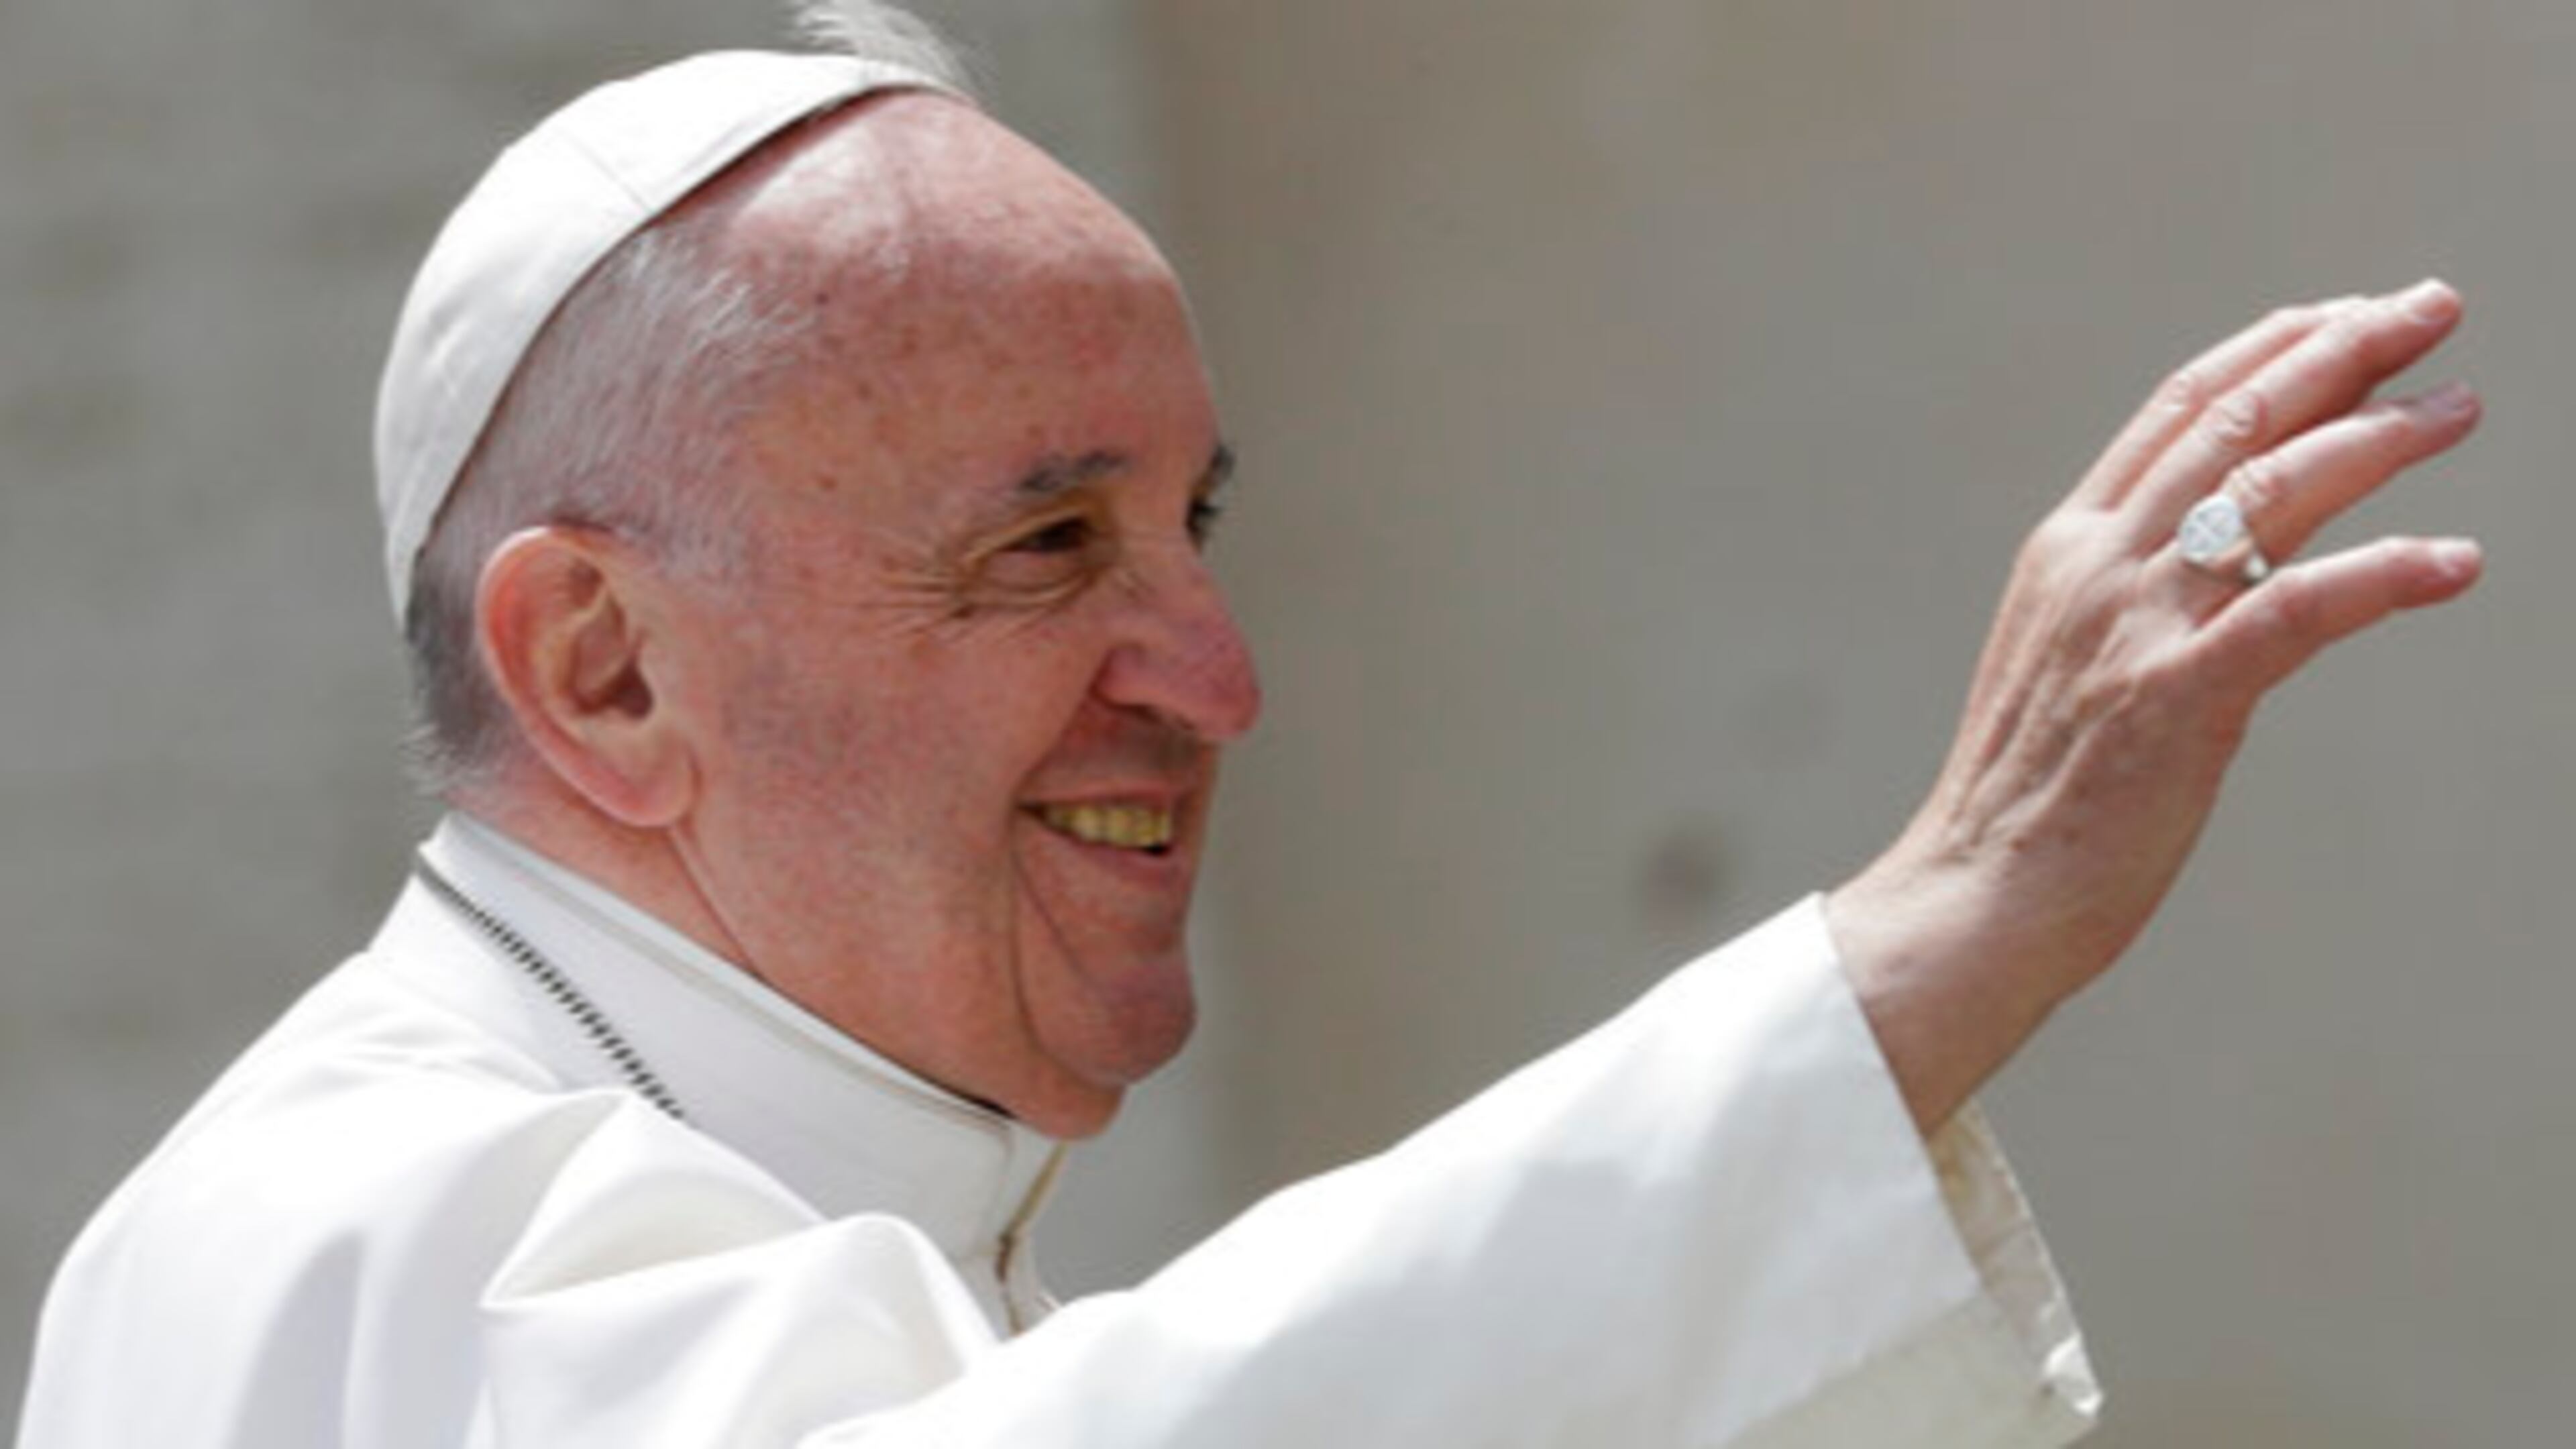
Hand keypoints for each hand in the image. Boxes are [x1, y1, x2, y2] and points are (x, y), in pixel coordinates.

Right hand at [1827, 281, 2484, 1132]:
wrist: (1975, 896)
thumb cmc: (2031, 802)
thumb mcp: (2068, 663)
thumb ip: (2132, 598)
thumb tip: (2226, 567)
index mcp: (2067, 550)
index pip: (2179, 411)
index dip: (2272, 349)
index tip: (2347, 314)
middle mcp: (2099, 566)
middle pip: (2236, 422)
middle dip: (2342, 351)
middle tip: (2431, 310)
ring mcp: (2136, 626)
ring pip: (2274, 490)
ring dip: (2381, 437)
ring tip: (2458, 409)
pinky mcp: (2180, 696)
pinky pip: (2301, 609)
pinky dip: (2386, 573)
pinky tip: (2455, 561)